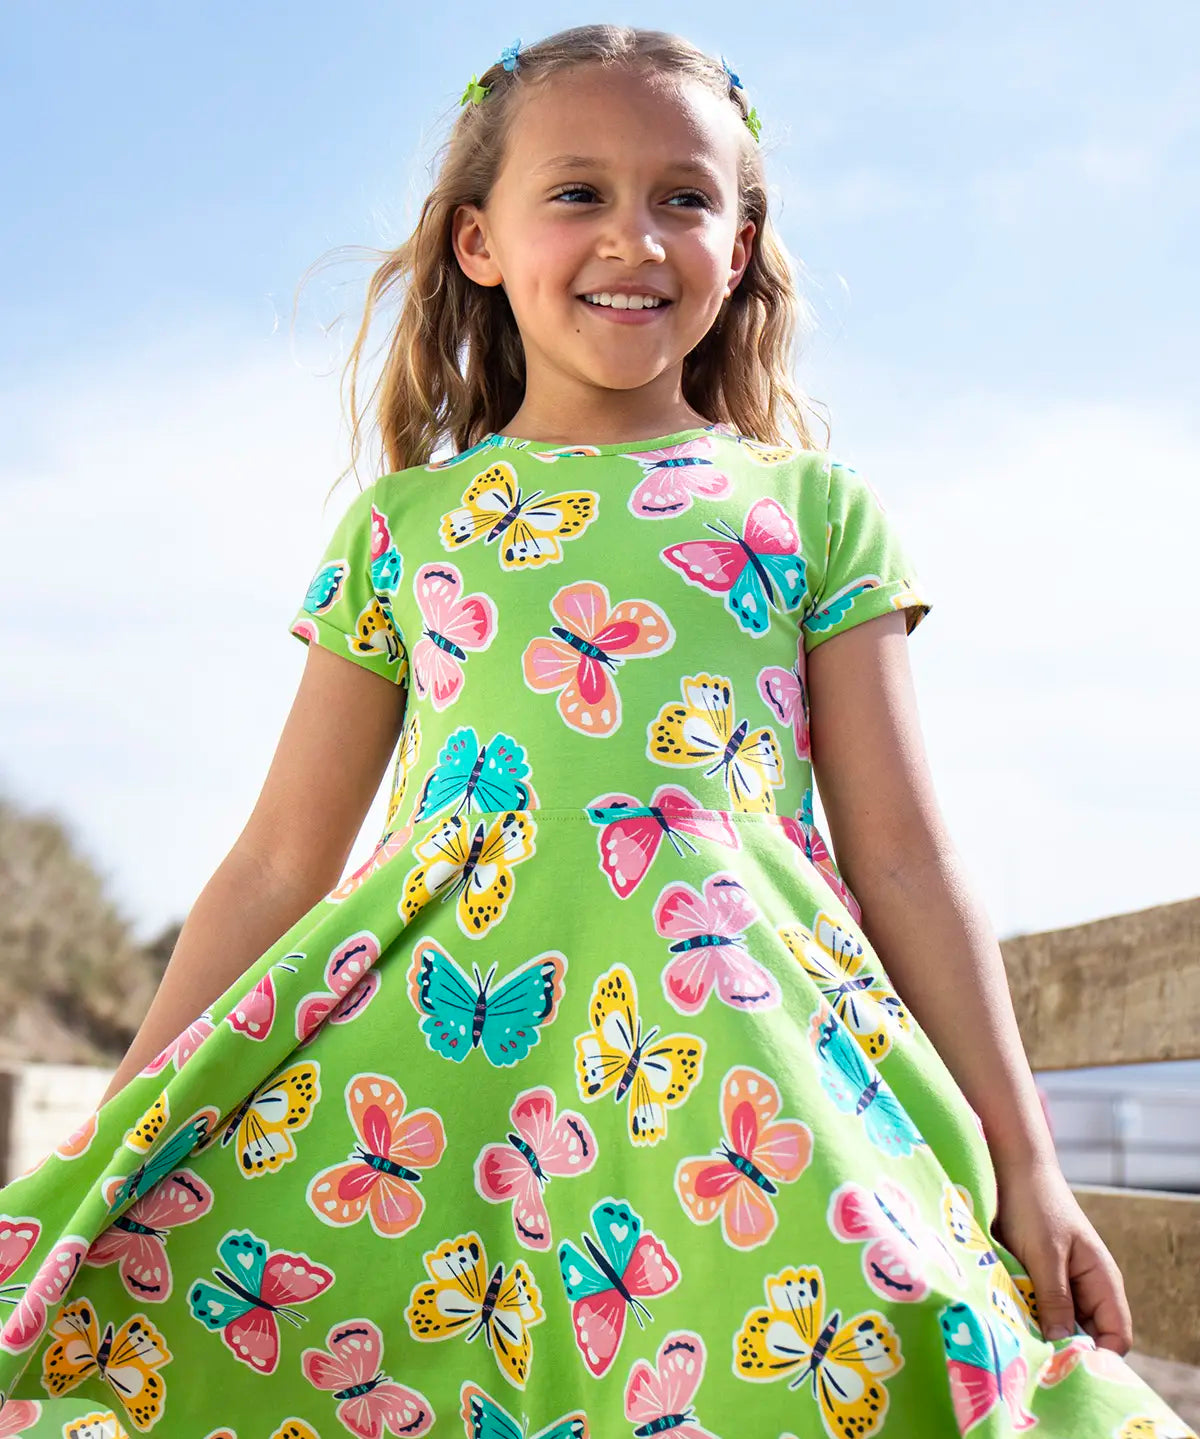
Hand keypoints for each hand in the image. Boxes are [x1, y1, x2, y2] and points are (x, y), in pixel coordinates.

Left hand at [990, 1156, 1132, 1352]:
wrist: (1016, 1170)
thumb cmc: (1036, 1206)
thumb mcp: (1045, 1254)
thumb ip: (1056, 1299)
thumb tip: (1063, 1346)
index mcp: (1103, 1282)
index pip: (1117, 1337)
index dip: (1098, 1357)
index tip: (1065, 1366)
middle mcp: (1089, 1288)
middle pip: (1088, 1336)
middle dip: (1065, 1349)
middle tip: (1036, 1359)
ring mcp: (1066, 1284)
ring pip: (1061, 1325)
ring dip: (1043, 1333)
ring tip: (1020, 1340)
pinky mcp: (1042, 1279)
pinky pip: (1041, 1310)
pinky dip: (1030, 1316)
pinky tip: (1011, 1320)